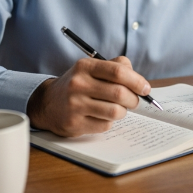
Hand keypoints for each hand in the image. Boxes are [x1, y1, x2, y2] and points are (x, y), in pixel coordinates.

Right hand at [27, 56, 150, 136]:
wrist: (47, 103)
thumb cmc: (78, 85)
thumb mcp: (91, 69)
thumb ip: (115, 67)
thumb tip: (139, 80)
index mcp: (85, 66)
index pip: (118, 72)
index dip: (137, 81)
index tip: (145, 88)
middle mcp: (78, 84)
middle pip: (120, 93)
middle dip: (134, 99)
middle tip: (135, 101)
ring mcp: (75, 105)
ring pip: (115, 112)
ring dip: (123, 112)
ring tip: (117, 108)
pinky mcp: (74, 123)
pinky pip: (105, 125)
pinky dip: (109, 122)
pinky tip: (100, 116)